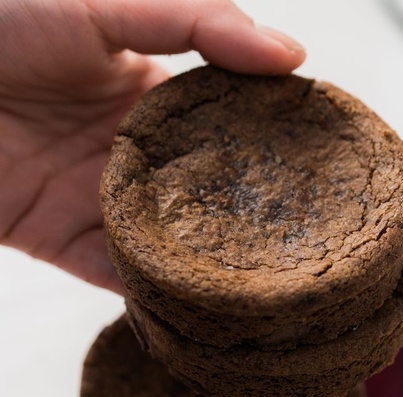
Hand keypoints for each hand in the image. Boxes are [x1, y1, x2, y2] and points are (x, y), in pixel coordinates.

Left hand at [0, 0, 304, 292]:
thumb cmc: (10, 20)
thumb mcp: (113, 5)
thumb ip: (202, 23)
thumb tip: (292, 54)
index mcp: (161, 106)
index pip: (235, 135)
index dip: (277, 152)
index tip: (326, 174)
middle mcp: (142, 161)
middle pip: (208, 202)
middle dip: (251, 224)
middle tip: (306, 248)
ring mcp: (107, 205)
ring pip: (172, 249)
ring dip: (209, 269)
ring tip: (264, 293)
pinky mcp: (68, 243)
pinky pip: (120, 277)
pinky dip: (154, 297)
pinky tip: (197, 313)